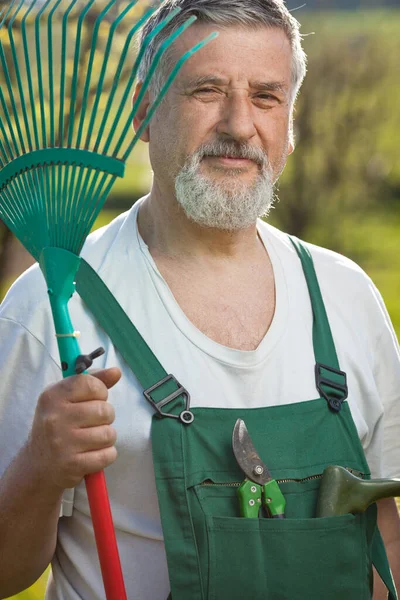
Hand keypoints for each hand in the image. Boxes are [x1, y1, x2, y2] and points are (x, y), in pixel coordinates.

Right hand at [27, 368, 121, 490]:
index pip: (91, 384)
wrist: (37, 466)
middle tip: (91, 424)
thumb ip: (93, 381)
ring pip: (109, 434)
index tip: (93, 400)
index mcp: (52, 396)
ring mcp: (62, 443)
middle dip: (105, 418)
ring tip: (91, 440)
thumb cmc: (58, 426)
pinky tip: (92, 454)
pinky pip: (108, 454)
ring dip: (106, 438)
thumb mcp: (66, 399)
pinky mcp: (72, 465)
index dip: (100, 392)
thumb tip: (116, 371)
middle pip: (105, 410)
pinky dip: (106, 455)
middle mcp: (55, 418)